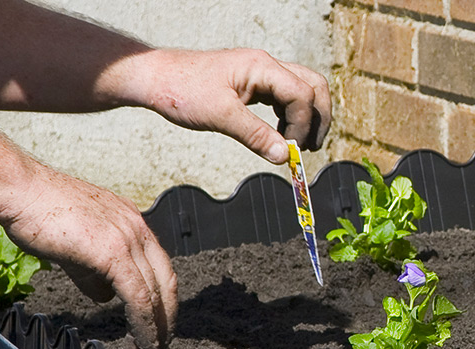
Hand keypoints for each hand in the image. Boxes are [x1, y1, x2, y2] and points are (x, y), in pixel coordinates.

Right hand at [0, 165, 176, 348]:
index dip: (161, 296)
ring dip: (157, 326)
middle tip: (162, 341)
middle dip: (167, 315)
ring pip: (155, 291)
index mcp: (131, 221)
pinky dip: (144, 322)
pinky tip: (143, 340)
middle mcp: (136, 226)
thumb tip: (106, 297)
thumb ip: (93, 272)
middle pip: (166, 279)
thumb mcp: (74, 246)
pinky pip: (139, 296)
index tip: (159, 320)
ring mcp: (128, 237)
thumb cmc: (36, 213)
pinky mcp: (114, 252)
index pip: (158, 264)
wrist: (19, 191)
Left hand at [135, 48, 331, 162]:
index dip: (303, 125)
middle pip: (313, 86)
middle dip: (318, 118)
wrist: (156, 79)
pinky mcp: (253, 83)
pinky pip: (284, 97)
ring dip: (306, 118)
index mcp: (261, 67)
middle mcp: (266, 66)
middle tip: (311, 148)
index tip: (291, 150)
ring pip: (302, 91)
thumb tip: (285, 156)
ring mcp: (261, 73)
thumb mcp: (221, 117)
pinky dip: (290, 116)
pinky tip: (280, 135)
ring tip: (297, 146)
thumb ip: (256, 136)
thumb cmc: (182, 90)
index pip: (302, 94)